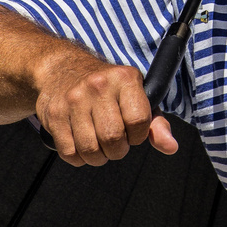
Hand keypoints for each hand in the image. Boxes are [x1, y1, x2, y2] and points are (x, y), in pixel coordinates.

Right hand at [36, 52, 178, 166]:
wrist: (64, 69)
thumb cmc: (108, 89)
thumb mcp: (137, 96)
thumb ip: (156, 123)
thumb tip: (171, 147)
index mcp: (125, 78)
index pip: (139, 121)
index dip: (138, 136)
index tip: (133, 133)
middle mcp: (99, 85)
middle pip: (113, 138)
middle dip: (117, 150)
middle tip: (115, 143)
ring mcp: (74, 99)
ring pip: (90, 149)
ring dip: (98, 157)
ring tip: (100, 146)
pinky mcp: (54, 114)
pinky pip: (69, 153)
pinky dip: (79, 158)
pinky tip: (82, 145)